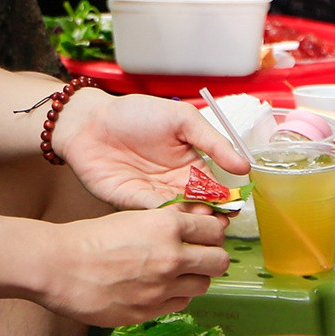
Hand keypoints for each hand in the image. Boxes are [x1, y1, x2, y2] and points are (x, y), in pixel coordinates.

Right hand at [35, 208, 232, 325]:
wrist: (58, 267)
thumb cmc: (89, 238)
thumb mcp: (133, 217)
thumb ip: (167, 222)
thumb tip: (193, 223)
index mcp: (167, 226)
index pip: (214, 228)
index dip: (211, 231)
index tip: (206, 234)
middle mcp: (172, 257)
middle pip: (219, 261)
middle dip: (212, 257)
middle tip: (198, 255)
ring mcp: (163, 288)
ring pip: (203, 285)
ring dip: (194, 278)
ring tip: (174, 273)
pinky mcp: (150, 311)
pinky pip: (180, 304)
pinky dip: (175, 296)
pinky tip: (158, 287)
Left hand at [53, 89, 250, 209]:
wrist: (90, 120)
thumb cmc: (136, 113)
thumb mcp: (183, 120)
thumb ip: (213, 142)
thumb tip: (244, 166)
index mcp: (190, 165)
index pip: (215, 188)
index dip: (226, 199)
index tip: (235, 206)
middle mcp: (173, 184)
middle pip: (199, 208)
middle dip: (211, 217)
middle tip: (219, 222)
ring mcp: (153, 196)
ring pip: (179, 215)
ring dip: (190, 220)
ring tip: (200, 221)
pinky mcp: (131, 204)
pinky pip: (153, 213)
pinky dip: (166, 216)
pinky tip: (175, 215)